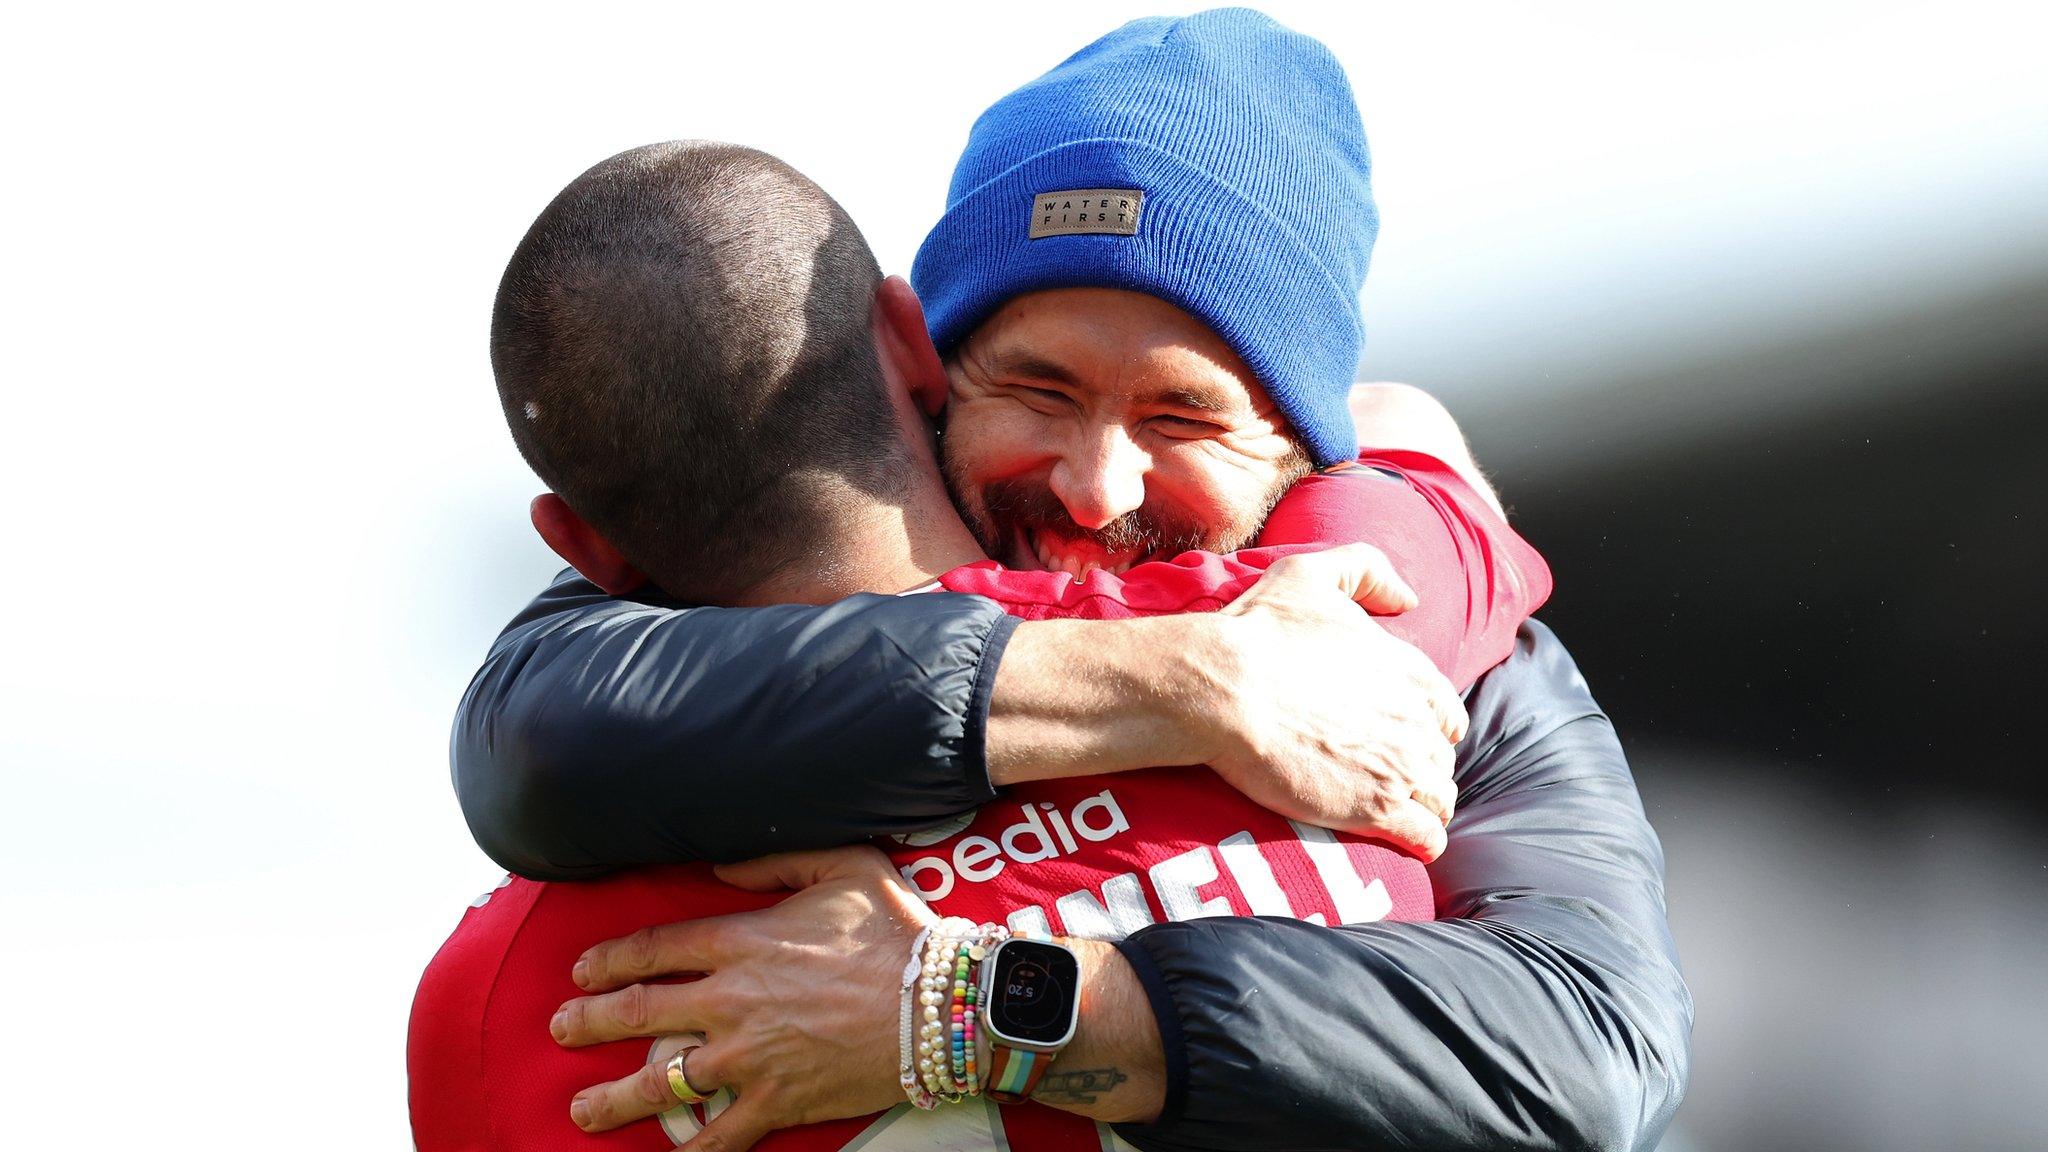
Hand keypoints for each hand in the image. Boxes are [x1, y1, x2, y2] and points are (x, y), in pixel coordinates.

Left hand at [549, 845, 934, 1148]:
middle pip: (636, 1012)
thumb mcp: (846, 865)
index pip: (653, 948)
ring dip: (613, 1096)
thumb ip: (777, 860)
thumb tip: (722, 869)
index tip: (583, 970)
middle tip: (563, 1027)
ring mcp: (747, 1057)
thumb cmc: (898, 932)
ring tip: (583, 1107)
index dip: (608, 959)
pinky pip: (718, 1137)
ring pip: (659, 1081)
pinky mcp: (775, 1101)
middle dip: (588, 1021)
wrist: (941, 1005)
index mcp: (740, 941)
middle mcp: (729, 1000)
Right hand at [1200, 543, 1466, 859]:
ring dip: (1426, 806)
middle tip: (1391, 778)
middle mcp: (1414, 719)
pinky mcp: (1377, 809)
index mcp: (1407, 670)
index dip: (1428, 726)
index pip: (1445, 710)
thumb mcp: (1309, 574)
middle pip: (1442, 758)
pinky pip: (1426, 836)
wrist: (1223, 689)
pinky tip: (1410, 843)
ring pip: (1440, 799)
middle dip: (1423, 769)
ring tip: (1401, 814)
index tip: (1406, 737)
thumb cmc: (1258, 632)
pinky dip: (1423, 841)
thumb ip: (1365, 569)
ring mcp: (1400, 766)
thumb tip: (1409, 599)